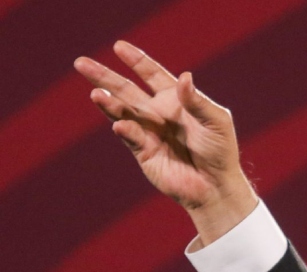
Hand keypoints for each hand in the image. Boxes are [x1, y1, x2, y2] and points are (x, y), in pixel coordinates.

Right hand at [74, 40, 257, 246]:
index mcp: (174, 99)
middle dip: (104, 76)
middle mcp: (156, 113)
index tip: (118, 46)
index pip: (151, 74)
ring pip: (121, 112)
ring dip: (108, 103)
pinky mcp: (143, 152)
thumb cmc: (220, 150)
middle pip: (126, 89)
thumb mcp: (216, 121)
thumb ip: (197, 101)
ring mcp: (147, 132)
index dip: (136, 60)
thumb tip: (184, 76)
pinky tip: (121, 124)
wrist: (215, 185)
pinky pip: (130, 137)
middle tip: (81, 63)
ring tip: (96, 94)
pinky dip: (125, 130)